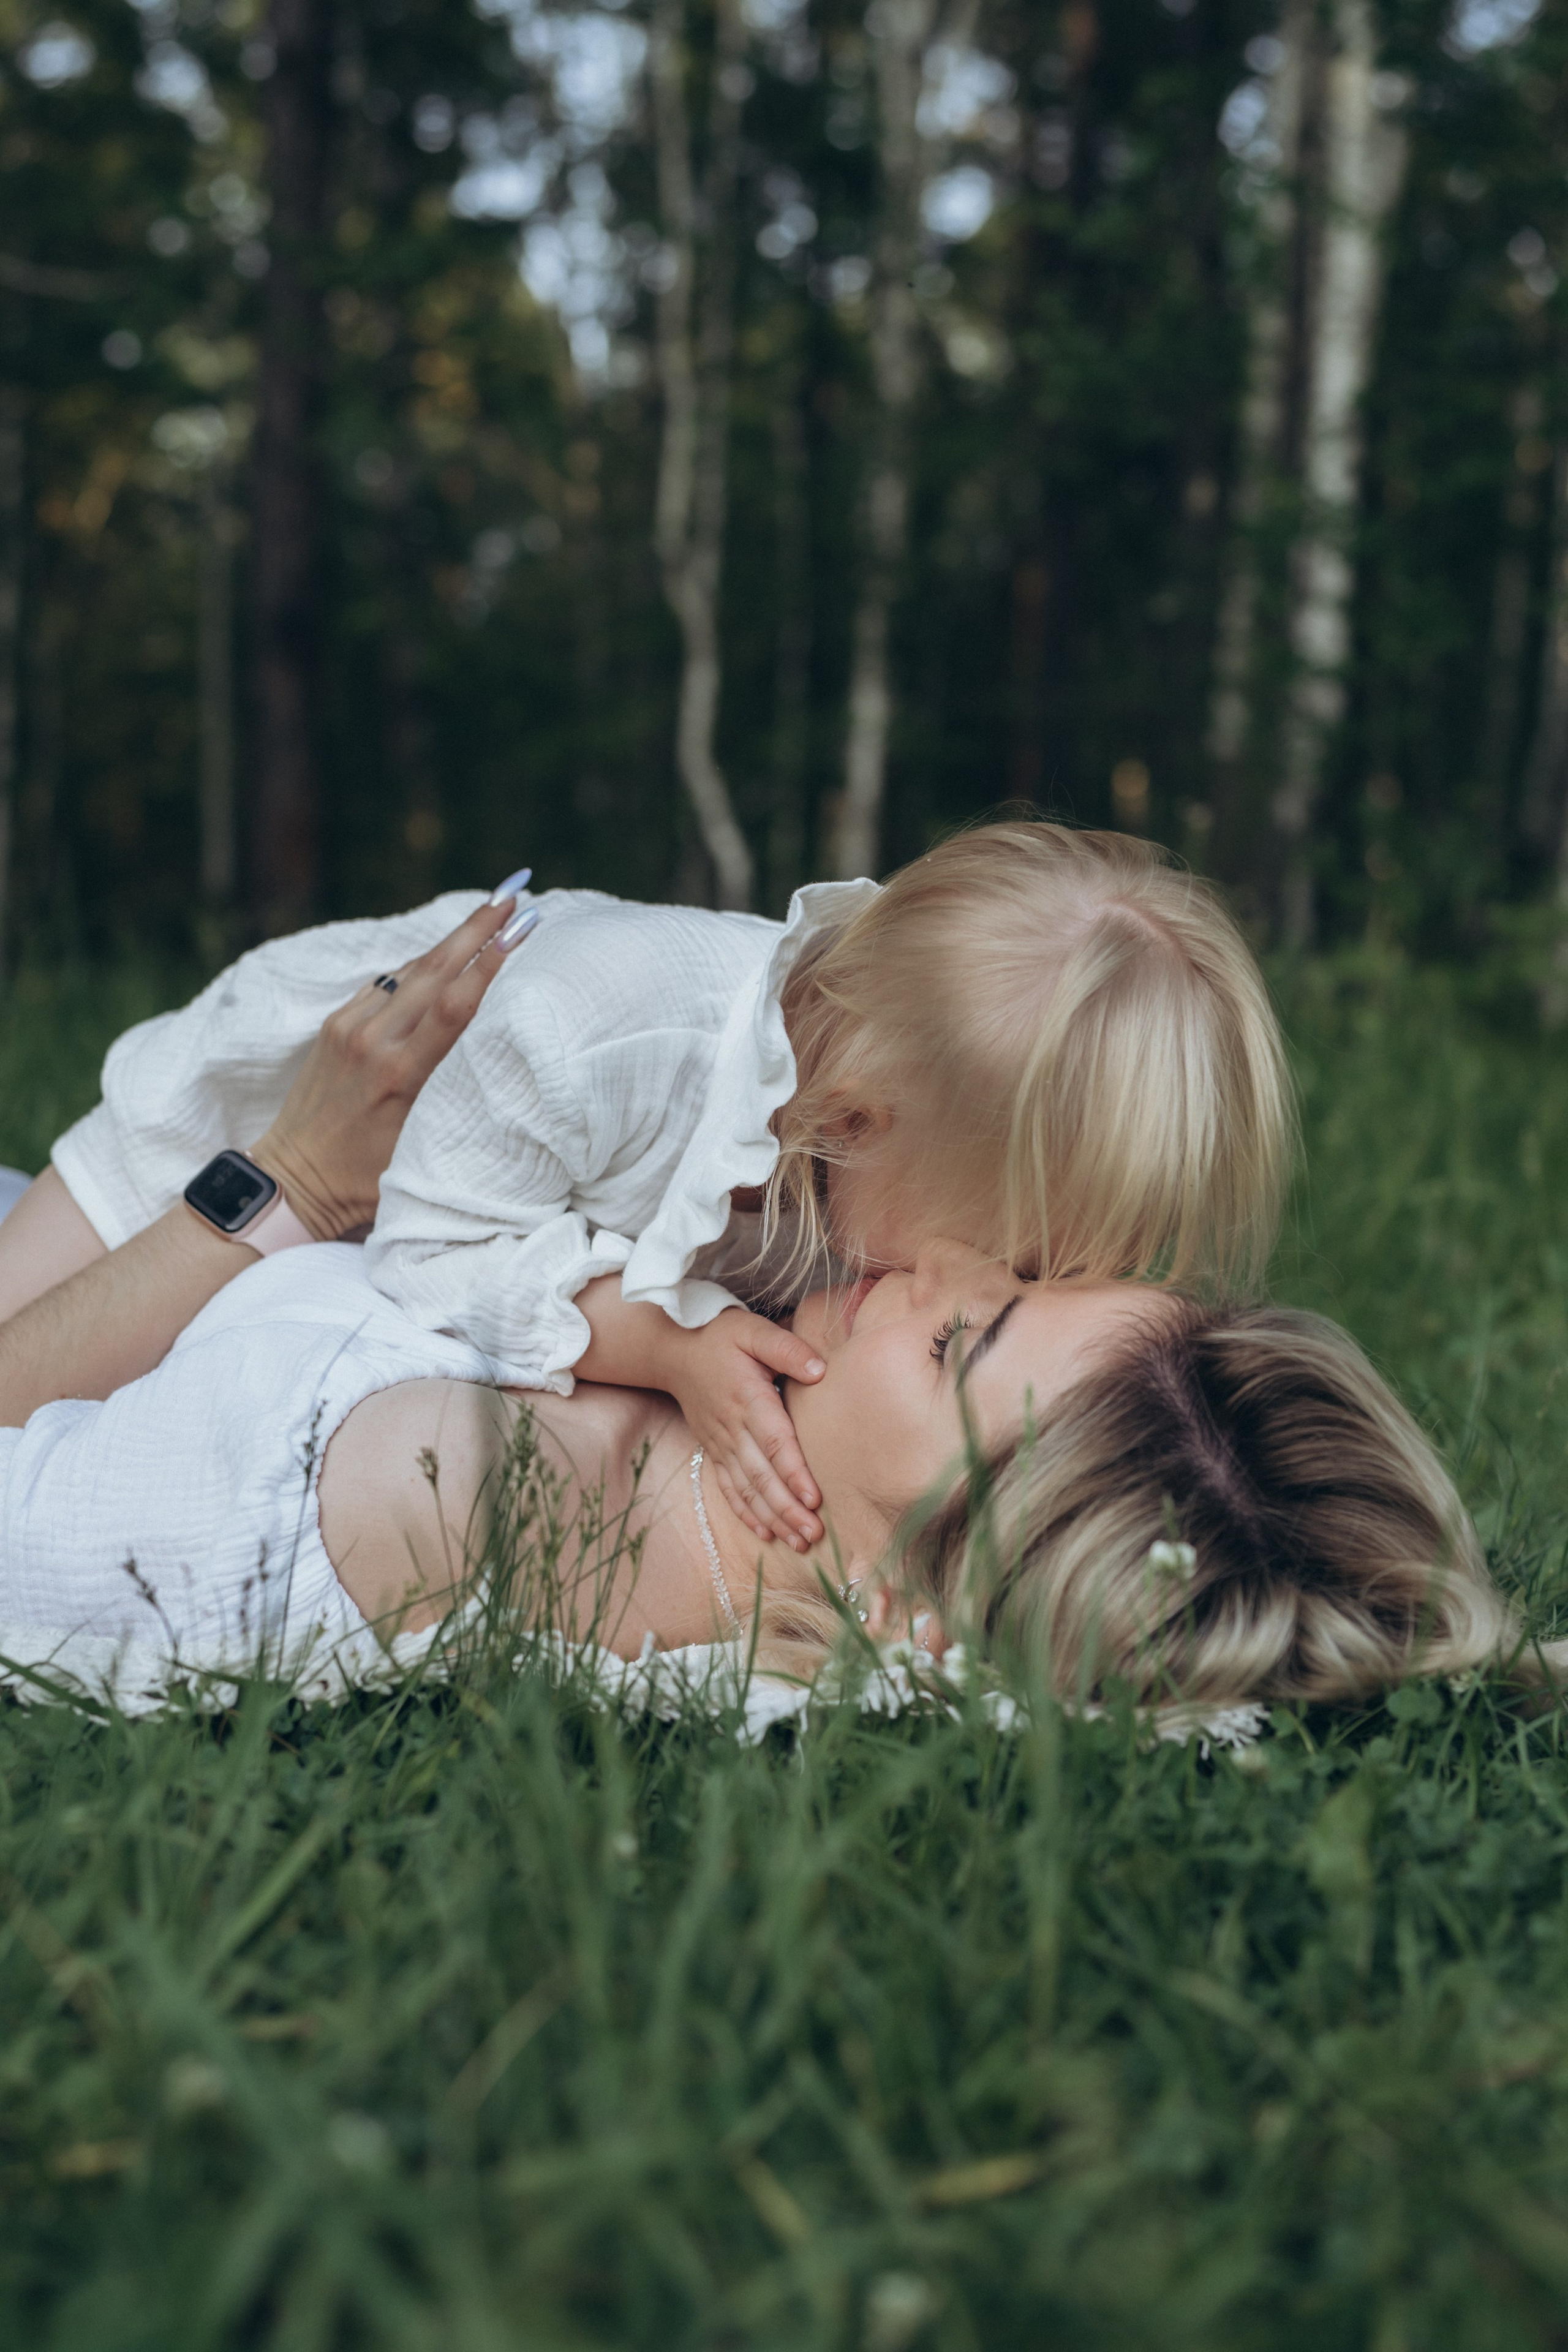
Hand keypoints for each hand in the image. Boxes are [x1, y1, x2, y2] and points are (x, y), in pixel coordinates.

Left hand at [251, 894, 522, 1241]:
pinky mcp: (335, 1024)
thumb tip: (503, 1064)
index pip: (454, 1005)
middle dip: (479, 930)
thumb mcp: (418, 1150)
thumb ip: (454, 1104)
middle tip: (516, 894)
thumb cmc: (363, 1180)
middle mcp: (373, 1041)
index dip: (489, 965)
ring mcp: (350, 1028)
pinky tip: (446, 950)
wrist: (290, 1178)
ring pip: (411, 970)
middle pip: (436, 970)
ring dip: (453, 939)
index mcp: (400, 1076)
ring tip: (490, 910)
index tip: (520, 932)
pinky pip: (386, 983)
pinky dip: (420, 964)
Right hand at [663, 1307, 826, 1550]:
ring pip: (746, 1488)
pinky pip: (728, 1487)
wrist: (673, 1348)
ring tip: (798, 1541)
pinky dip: (745, 1512)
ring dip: (772, 1518)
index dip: (794, 1473)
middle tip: (814, 1535)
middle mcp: (732, 1427)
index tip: (814, 1500)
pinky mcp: (713, 1449)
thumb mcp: (754, 1330)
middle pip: (762, 1476)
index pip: (775, 1443)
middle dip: (788, 1509)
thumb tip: (820, 1371)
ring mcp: (720, 1442)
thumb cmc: (721, 1336)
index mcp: (748, 1399)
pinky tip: (764, 1533)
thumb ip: (787, 1349)